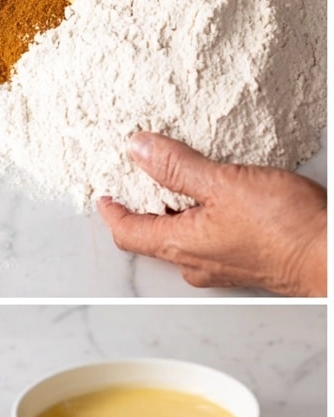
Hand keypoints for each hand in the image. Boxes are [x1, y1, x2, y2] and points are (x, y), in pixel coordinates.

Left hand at [98, 133, 325, 296]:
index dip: (111, 211)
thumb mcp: (223, 183)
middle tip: (139, 180)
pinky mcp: (242, 263)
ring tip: (179, 181)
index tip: (104, 195)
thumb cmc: (285, 228)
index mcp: (179, 245)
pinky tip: (218, 198)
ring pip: (182, 238)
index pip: (127, 232)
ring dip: (174, 211)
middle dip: (143, 207)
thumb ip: (177, 166)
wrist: (330, 256)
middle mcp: (194, 262)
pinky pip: (208, 239)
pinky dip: (201, 217)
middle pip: (152, 235)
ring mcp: (219, 266)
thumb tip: (139, 150)